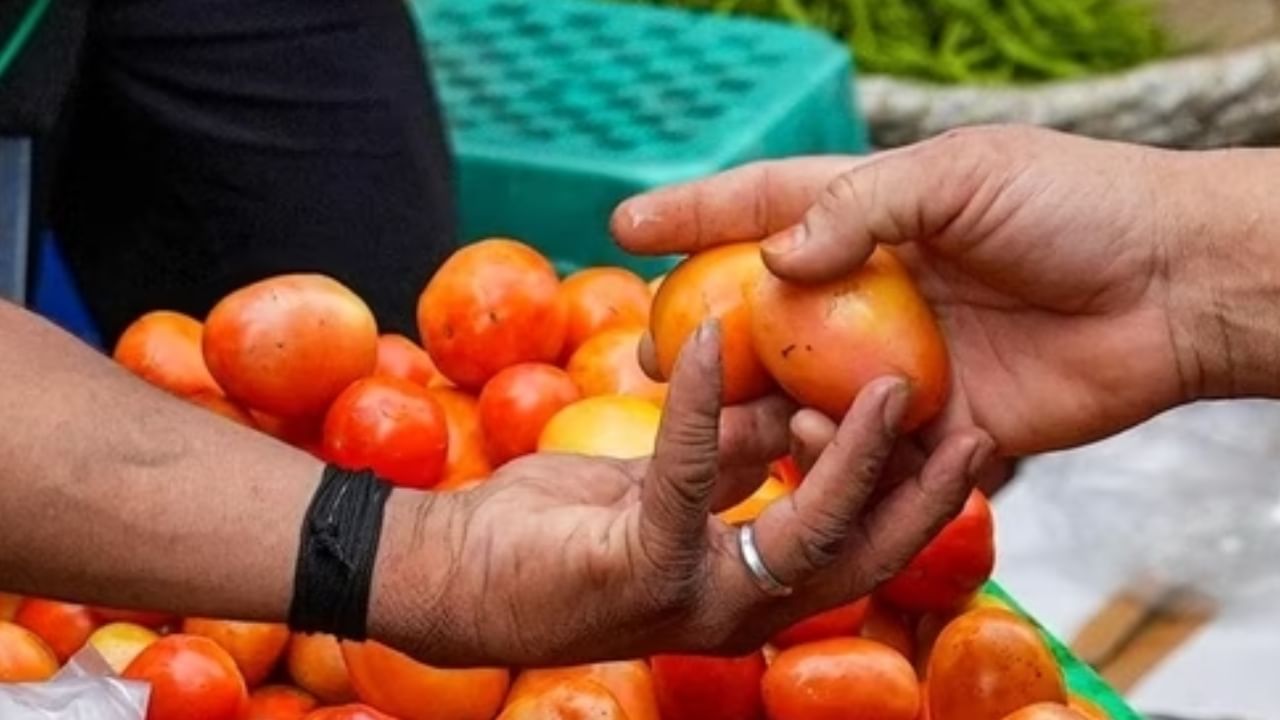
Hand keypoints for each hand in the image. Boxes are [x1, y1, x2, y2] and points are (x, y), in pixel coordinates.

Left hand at [372, 323, 989, 666]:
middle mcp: (735, 607)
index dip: (916, 504)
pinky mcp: (638, 567)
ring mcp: (691, 598)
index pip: (856, 549)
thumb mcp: (661, 485)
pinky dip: (702, 403)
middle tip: (979, 429)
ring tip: (890, 385)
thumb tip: (786, 410)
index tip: (961, 440)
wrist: (451, 576)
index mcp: (746, 586)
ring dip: (850, 456)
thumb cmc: (552, 532)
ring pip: (804, 531)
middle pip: (860, 557)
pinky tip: (708, 341)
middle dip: (924, 498)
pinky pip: (687, 473)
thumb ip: (729, 458)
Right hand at [614, 125, 1209, 454]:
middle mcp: (878, 291)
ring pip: (807, 389)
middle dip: (708, 336)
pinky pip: (870, 443)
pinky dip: (839, 448)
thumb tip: (772, 259)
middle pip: (769, 313)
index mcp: (878, 216)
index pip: (764, 207)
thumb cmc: (1074, 206)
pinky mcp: (941, 420)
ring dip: (764, 406)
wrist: (1174, 288)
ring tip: (735, 418)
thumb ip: (861, 208)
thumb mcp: (962, 175)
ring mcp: (904, 358)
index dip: (692, 213)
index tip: (623, 222)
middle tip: (657, 361)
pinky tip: (825, 442)